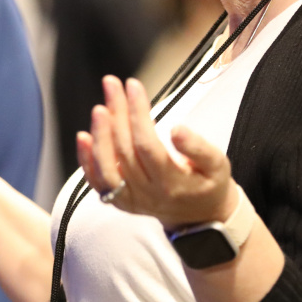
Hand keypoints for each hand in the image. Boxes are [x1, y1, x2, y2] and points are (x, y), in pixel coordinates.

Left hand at [77, 76, 235, 230]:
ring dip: (100, 135)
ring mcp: (131, 200)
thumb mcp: (218, 165)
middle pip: (125, 150)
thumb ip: (198, 148)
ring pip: (107, 167)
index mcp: (172, 183)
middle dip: (117, 113)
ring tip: (99, 107)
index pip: (147, 145)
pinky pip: (98, 182)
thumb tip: (177, 129)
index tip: (133, 86)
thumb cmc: (209, 184)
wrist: (199, 217)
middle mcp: (148, 193)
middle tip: (112, 84)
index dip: (137, 114)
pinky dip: (87, 160)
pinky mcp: (120, 201)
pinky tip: (83, 136)